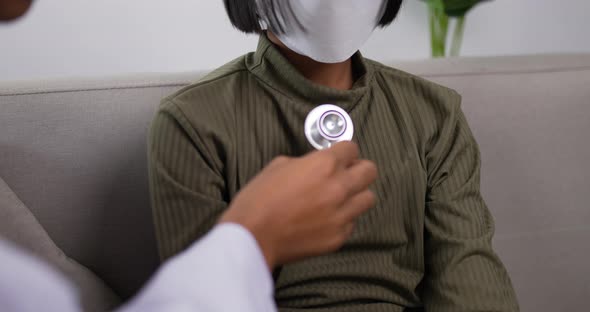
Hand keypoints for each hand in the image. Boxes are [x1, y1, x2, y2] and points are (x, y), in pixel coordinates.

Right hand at [219, 142, 376, 268]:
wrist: (253, 236)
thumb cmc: (259, 200)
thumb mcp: (278, 166)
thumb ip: (305, 162)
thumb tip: (314, 165)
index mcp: (324, 165)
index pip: (352, 149)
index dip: (343, 152)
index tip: (340, 156)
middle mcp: (339, 188)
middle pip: (370, 171)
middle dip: (359, 169)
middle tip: (347, 174)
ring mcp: (342, 214)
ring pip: (368, 198)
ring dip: (356, 195)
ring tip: (340, 198)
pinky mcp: (339, 236)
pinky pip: (352, 222)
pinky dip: (344, 218)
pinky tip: (326, 218)